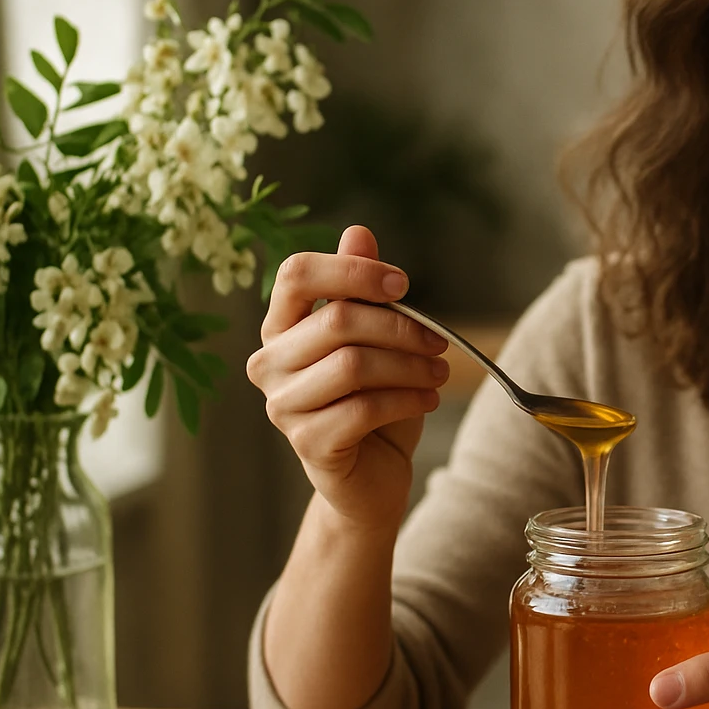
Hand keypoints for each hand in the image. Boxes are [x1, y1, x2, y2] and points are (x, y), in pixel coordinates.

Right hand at [247, 225, 449, 530]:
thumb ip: (360, 289)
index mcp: (280, 326)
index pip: (296, 274)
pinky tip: (427, 400)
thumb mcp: (374, 341)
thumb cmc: (373, 401)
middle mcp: (268, 362)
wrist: (373, 476)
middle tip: (440, 343)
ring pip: (354, 365)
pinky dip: (407, 399)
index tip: (404, 284)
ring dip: (410, 366)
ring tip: (439, 374)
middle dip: (402, 328)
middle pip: (337, 320)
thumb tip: (357, 232)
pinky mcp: (307, 442)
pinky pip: (364, 408)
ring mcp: (282, 405)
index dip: (353, 271)